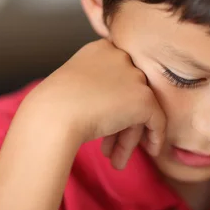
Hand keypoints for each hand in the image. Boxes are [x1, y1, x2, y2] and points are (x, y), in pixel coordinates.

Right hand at [23, 39, 166, 169]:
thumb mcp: (74, 85)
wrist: (52, 116)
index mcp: (102, 49)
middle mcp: (122, 57)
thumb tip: (116, 108)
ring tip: (116, 161)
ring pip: (140, 110)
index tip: (103, 126)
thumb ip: (98, 86)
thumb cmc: (54, 106)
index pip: (117, 77)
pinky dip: (155, 137)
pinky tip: (151, 151)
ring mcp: (134, 76)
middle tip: (107, 149)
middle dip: (120, 124)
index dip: (112, 105)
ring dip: (128, 136)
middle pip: (128, 95)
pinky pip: (157, 120)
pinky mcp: (144, 98)